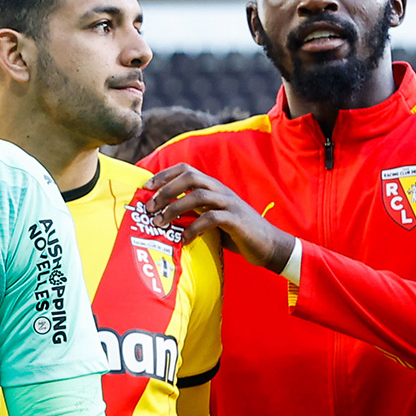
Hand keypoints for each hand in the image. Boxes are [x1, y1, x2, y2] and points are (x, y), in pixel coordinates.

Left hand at [142, 164, 295, 273]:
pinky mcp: (236, 220)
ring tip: (160, 224)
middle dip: (166, 189)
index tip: (145, 186)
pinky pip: (211, 218)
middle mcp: (221, 191)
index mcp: (213, 188)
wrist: (269, 246)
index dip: (164, 175)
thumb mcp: (211, 219)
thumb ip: (193, 213)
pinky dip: (194, 228)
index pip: (186, 170)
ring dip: (175, 208)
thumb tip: (163, 218)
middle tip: (150, 207)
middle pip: (190, 177)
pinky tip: (184, 240)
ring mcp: (230, 204)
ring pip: (198, 195)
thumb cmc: (236, 234)